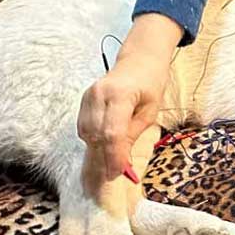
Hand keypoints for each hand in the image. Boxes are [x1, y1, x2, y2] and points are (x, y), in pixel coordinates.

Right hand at [77, 54, 168, 179]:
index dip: (114, 156)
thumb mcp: (150, 110)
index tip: (119, 173)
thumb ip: (133, 134)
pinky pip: (84, 127)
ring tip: (111, 163)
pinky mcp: (84, 100)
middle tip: (114, 174)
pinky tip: (104, 146)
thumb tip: (122, 162)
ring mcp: (88, 96)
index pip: (112, 132)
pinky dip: (93, 140)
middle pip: (96, 135)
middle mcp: (99, 94)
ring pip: (87, 133)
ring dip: (97, 150)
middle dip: (105, 158)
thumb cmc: (150, 83)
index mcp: (120, 95)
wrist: (139, 60)